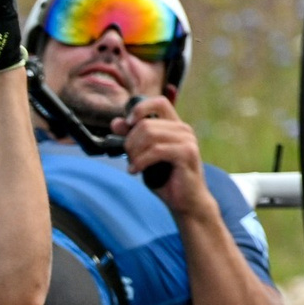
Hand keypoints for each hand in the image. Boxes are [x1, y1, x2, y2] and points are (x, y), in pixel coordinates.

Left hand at [116, 96, 211, 215]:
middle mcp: (183, 129)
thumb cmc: (166, 179)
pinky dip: (140, 161)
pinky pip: (155, 151)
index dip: (140, 109)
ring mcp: (187, 140)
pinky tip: (135, 171)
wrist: (186, 202)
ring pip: (149, 135)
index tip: (128, 124)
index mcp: (175, 126)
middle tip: (129, 158)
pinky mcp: (187, 153)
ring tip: (134, 165)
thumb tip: (116, 122)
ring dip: (134, 153)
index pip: (158, 102)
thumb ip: (132, 138)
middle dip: (130, 142)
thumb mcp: (143, 156)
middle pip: (145, 124)